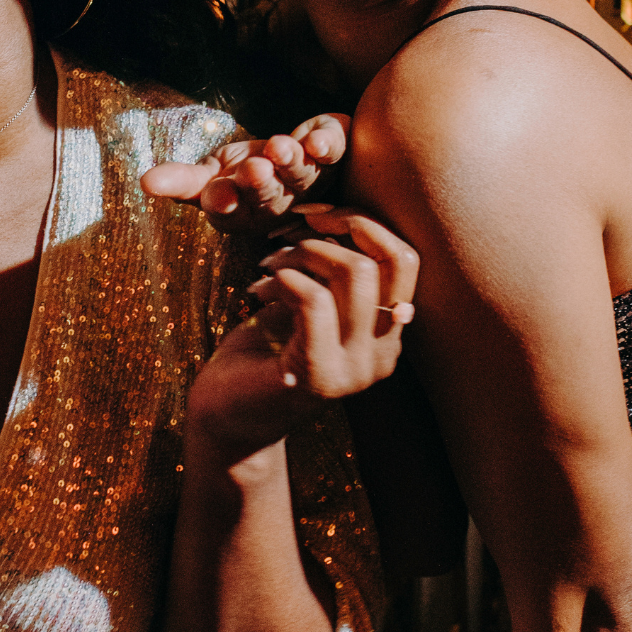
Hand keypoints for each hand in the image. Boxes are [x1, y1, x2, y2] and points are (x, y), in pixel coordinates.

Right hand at [141, 114, 348, 231]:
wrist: (290, 162)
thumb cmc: (241, 175)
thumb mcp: (208, 178)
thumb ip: (180, 181)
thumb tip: (144, 181)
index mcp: (241, 212)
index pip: (230, 212)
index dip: (224, 203)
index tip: (219, 196)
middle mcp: (278, 203)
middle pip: (269, 195)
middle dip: (262, 182)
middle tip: (255, 170)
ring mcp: (310, 183)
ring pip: (302, 175)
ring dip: (292, 161)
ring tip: (280, 147)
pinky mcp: (332, 156)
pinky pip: (335, 150)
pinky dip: (328, 143)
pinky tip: (318, 138)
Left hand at [191, 209, 417, 458]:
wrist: (225, 416)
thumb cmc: (264, 351)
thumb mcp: (308, 303)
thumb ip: (334, 272)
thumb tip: (344, 218)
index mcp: (387, 334)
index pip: (405, 259)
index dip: (364, 223)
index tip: (316, 216)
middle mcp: (383, 355)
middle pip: (389, 260)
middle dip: (337, 228)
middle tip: (290, 233)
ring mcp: (355, 371)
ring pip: (355, 273)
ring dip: (302, 252)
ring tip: (269, 265)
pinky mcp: (318, 376)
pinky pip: (314, 301)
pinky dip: (284, 279)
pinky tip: (259, 290)